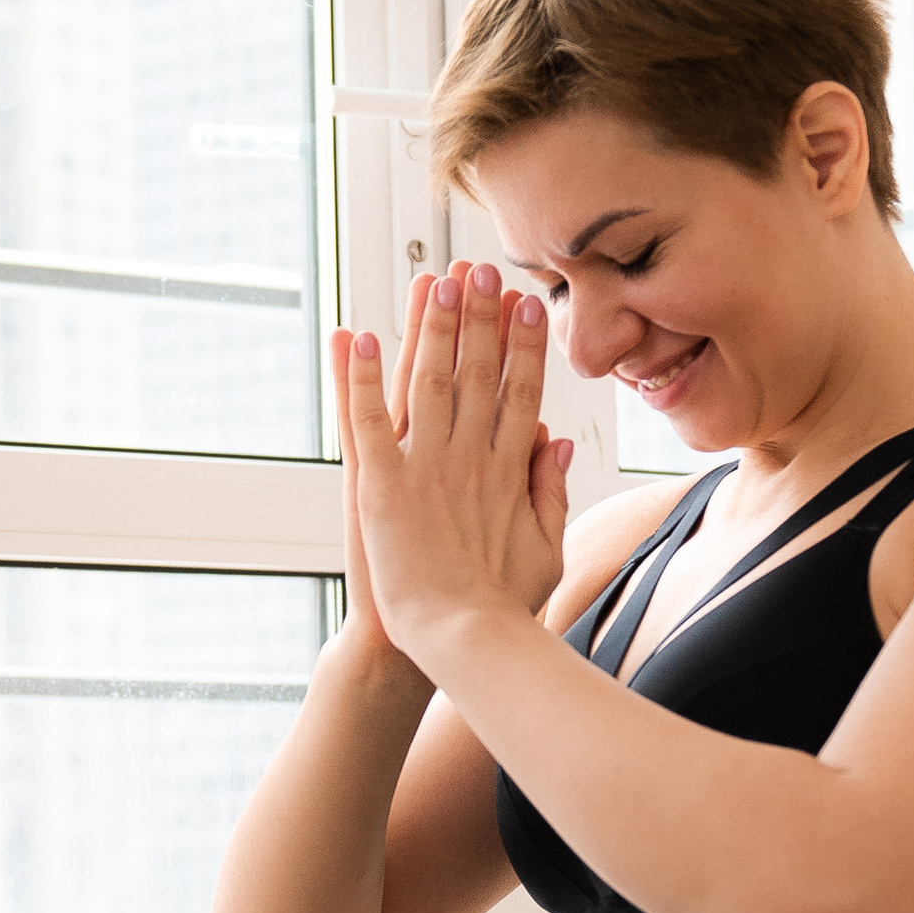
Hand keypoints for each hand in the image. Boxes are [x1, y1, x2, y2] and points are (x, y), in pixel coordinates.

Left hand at [340, 260, 572, 668]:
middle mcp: (469, 459)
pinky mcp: (380, 487)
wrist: (461, 643)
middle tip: (478, 269)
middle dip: (478, 317)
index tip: (526, 302)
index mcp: (509, 472)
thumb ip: (551, 491)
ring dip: (429, 328)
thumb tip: (557, 440)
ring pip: (427, 381)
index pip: (520, 390)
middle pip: (477, 372)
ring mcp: (425, 469)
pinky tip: (355, 336)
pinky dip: (359, 377)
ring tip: (432, 281)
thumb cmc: (502, 608)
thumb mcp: (546, 548)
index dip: (523, 344)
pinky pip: (366, 420)